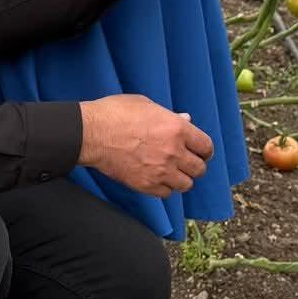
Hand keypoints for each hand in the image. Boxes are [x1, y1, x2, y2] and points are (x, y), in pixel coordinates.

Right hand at [77, 94, 214, 195]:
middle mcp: (173, 152)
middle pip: (199, 168)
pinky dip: (165, 188)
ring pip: (186, 185)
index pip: (205, 146)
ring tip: (173, 173)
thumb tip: (186, 119)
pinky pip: (166, 193)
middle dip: (195, 165)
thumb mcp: (146, 105)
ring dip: (181, 179)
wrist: (92, 133)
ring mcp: (161, 171)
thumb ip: (169, 115)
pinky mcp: (146, 185)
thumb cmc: (115, 113)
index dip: (205, 150)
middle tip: (187, 163)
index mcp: (177, 129)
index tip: (201, 152)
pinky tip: (157, 179)